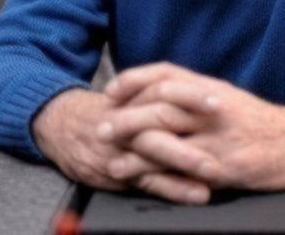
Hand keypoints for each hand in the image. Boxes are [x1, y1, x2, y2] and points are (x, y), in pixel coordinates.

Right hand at [34, 86, 214, 203]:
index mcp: (135, 96)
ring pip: (155, 152)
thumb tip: (207, 92)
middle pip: (162, 119)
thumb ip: (161, 94)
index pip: (166, 90)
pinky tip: (196, 194)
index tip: (218, 101)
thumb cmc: (109, 109)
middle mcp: (129, 119)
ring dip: (186, 161)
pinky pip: (149, 181)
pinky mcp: (119, 173)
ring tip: (213, 171)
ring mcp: (124, 147)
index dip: (192, 96)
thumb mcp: (130, 93)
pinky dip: (174, 188)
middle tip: (222, 135)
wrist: (63, 126)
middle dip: (194, 127)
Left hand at [99, 63, 284, 197]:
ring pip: (169, 137)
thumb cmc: (258, 121)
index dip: (136, 79)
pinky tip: (140, 178)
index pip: (167, 74)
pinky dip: (157, 173)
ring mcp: (219, 137)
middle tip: (101, 126)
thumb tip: (159, 94)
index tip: (112, 90)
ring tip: (110, 157)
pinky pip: (184, 169)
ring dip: (135, 146)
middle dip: (127, 115)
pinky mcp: (226, 166)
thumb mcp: (227, 98)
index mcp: (212, 88)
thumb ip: (195, 96)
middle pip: (162, 105)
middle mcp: (213, 107)